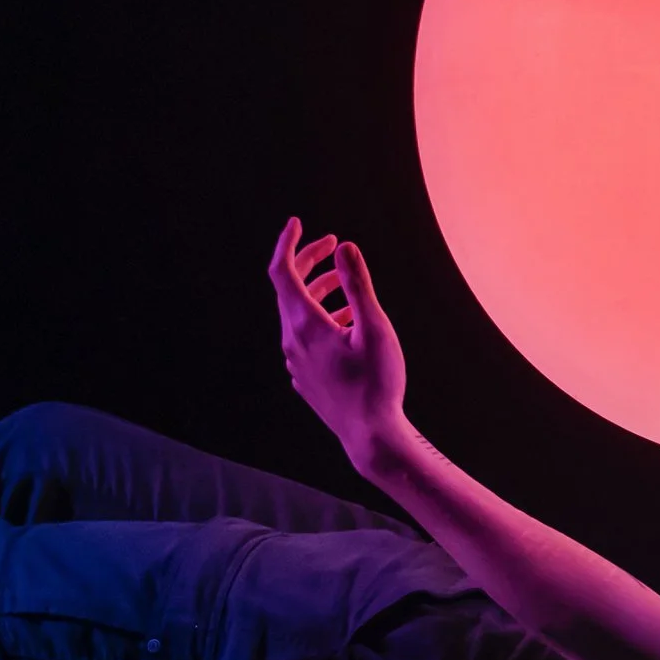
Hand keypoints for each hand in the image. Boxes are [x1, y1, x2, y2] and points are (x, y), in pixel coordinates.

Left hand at [268, 216, 411, 470]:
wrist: (371, 437)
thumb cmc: (378, 383)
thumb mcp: (374, 328)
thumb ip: (358, 285)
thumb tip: (345, 248)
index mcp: (305, 325)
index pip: (282, 272)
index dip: (289, 243)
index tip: (298, 222)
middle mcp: (292, 342)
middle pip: (289, 291)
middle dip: (309, 263)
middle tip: (335, 247)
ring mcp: (296, 363)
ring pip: (298, 316)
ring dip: (319, 294)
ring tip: (350, 293)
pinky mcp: (306, 379)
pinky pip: (304, 339)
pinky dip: (321, 321)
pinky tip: (346, 328)